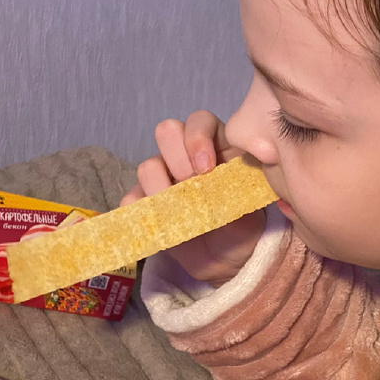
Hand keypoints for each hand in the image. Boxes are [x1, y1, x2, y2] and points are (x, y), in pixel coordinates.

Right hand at [122, 110, 266, 284]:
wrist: (227, 258)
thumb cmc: (241, 224)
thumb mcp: (248, 209)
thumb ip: (236, 194)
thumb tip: (220, 191)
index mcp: (215, 145)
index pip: (199, 120)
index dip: (198, 138)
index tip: (206, 168)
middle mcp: (185, 155)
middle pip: (166, 131)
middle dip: (177, 158)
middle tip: (190, 184)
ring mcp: (162, 178)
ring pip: (147, 165)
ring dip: (160, 187)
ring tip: (178, 210)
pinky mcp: (146, 203)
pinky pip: (131, 199)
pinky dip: (142, 211)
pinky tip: (161, 223)